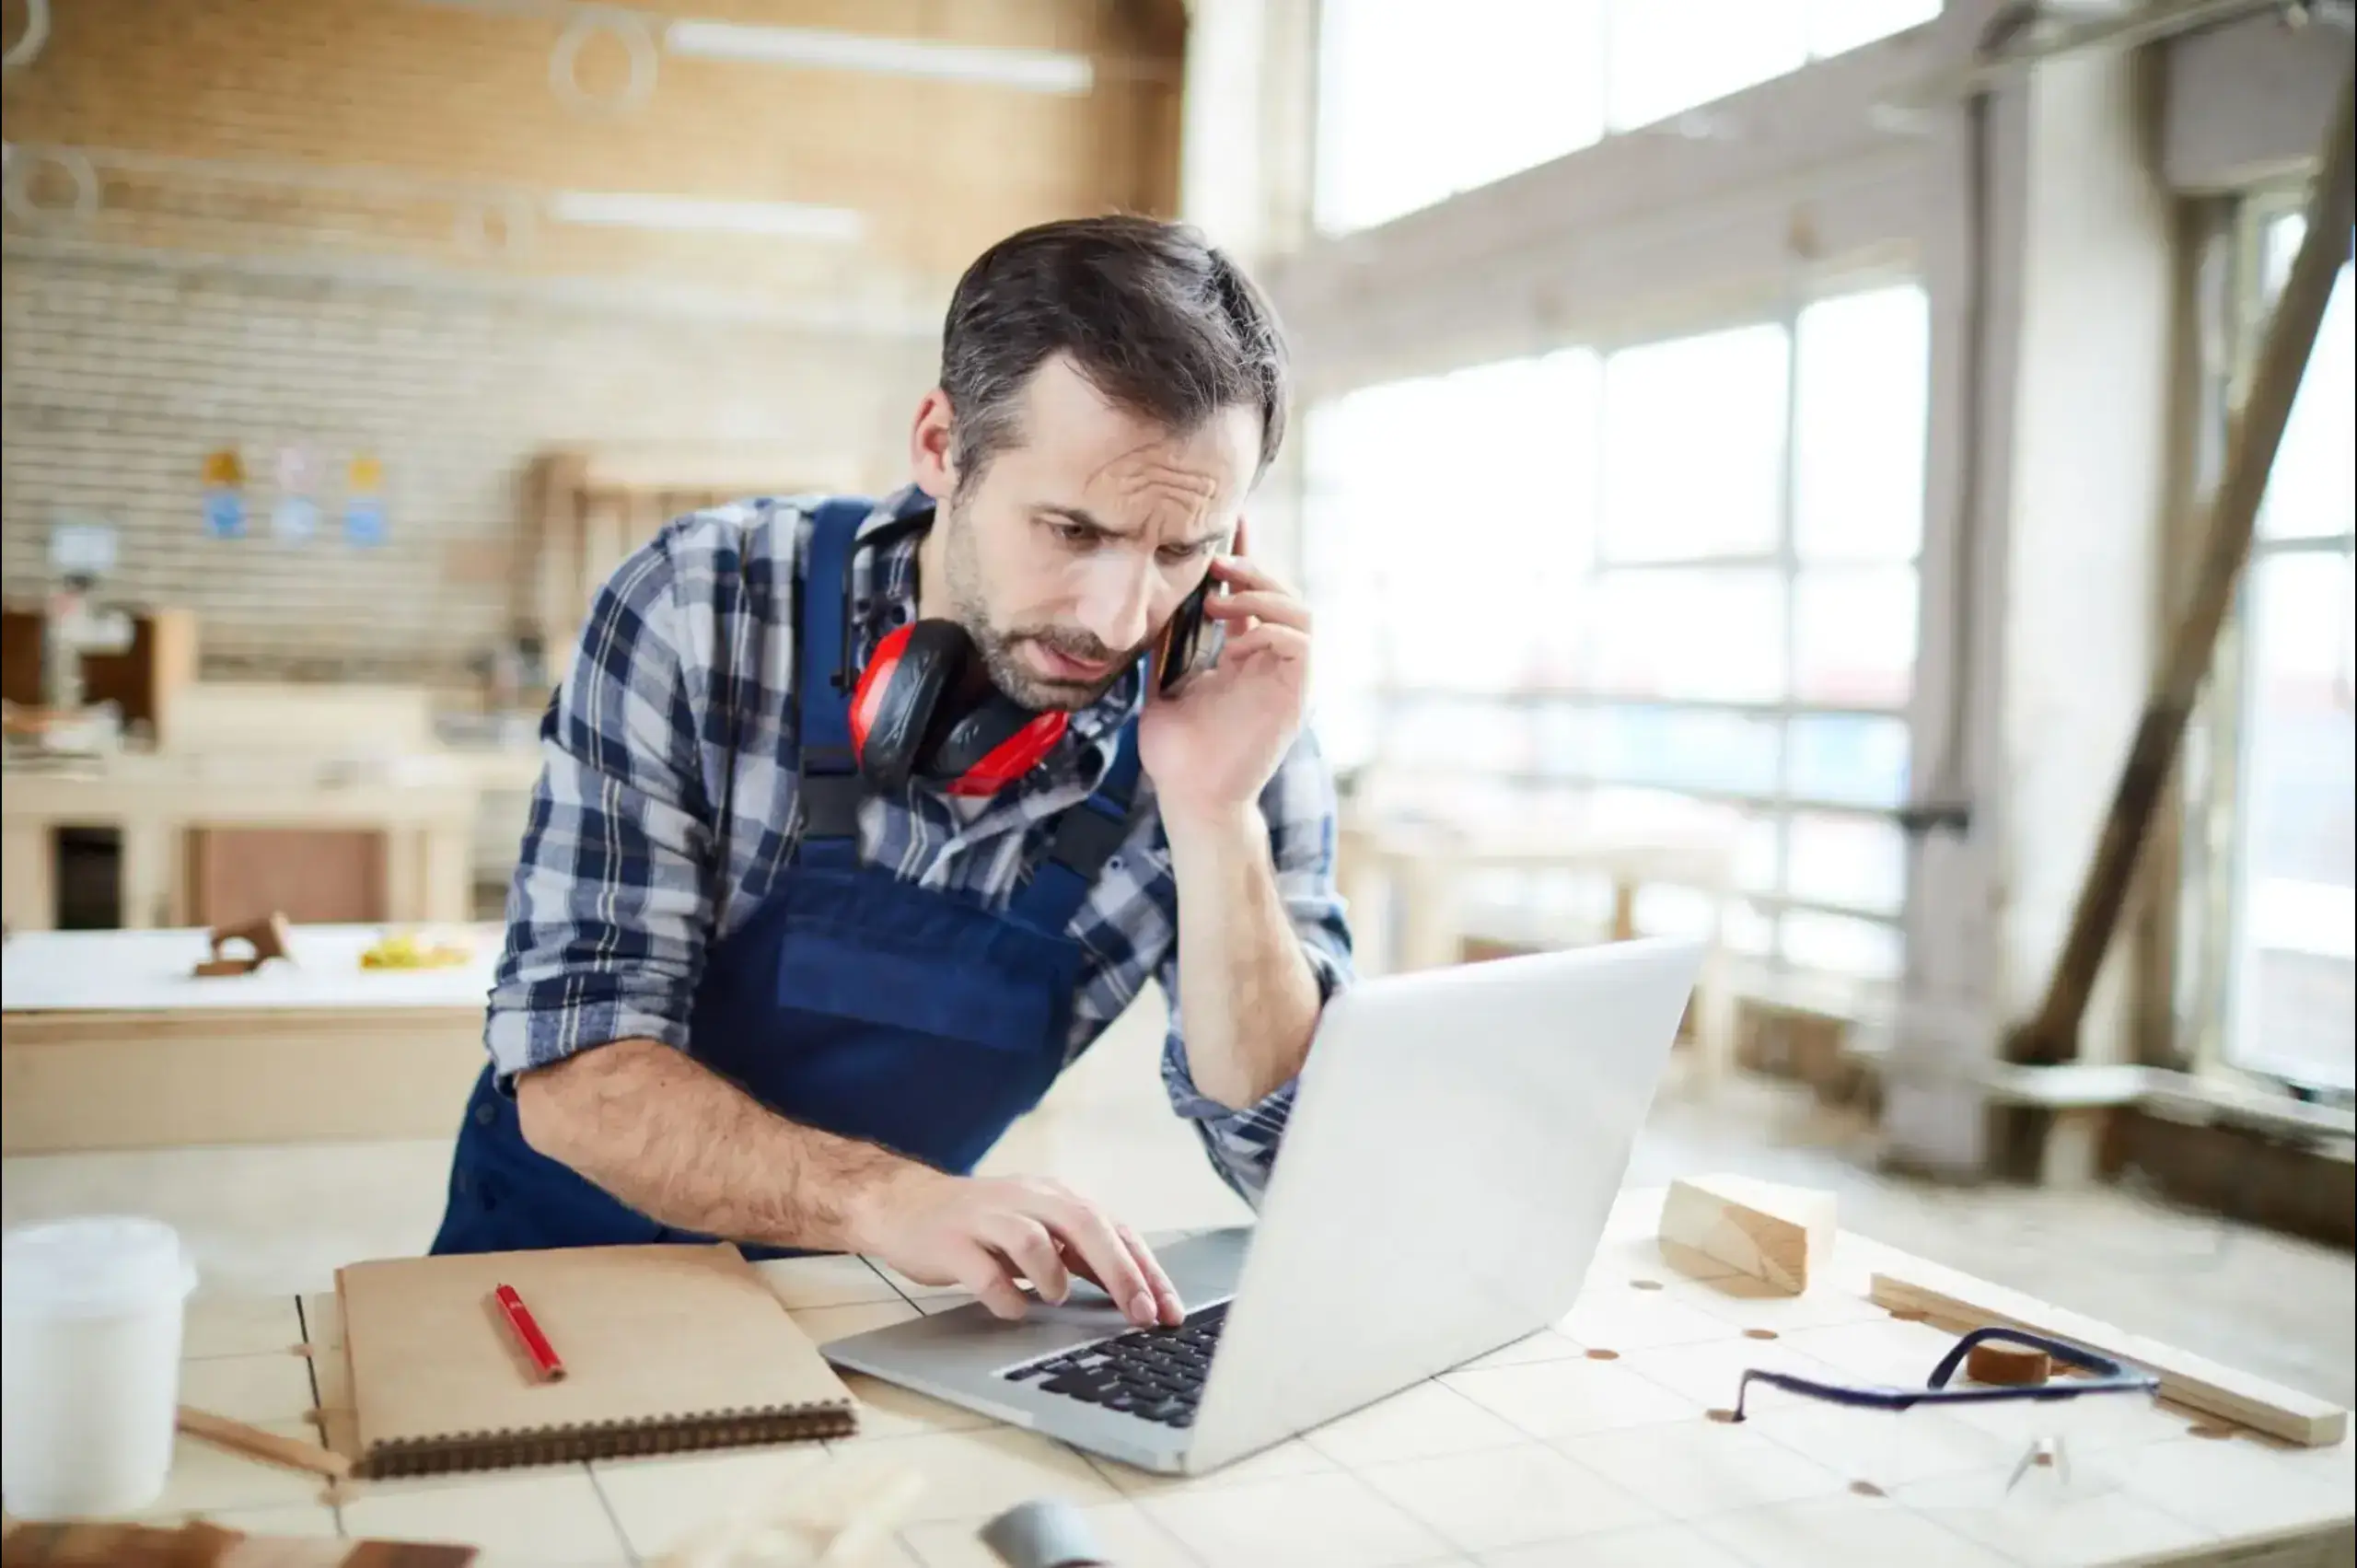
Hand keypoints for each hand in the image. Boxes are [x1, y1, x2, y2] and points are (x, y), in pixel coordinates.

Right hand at [850, 1169, 1185, 1327]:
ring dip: (1054, 1276)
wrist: (904, 1205)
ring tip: (1058, 1299)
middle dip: (1120, 1273)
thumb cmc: (981, 1225)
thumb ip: (1079, 1255)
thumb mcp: (1037, 1229)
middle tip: (1141, 1314)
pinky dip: (1005, 1296)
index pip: (1113, 1228)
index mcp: (1054, 1197)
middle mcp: (1026, 1200)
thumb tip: (1134, 1291)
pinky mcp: (951, 1241)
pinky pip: (983, 1270)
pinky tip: (1013, 1310)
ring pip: (1033, 1238)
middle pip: (1085, 1226)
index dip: (1145, 1269)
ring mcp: (987, 1218)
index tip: (1169, 1310)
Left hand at [1139, 519, 1310, 827]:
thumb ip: (1166, 646)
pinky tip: (1237, 636)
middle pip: (1281, 594)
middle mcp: (1269, 661)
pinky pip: (1301, 643)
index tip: (1229, 524)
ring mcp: (1286, 678)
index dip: (1243, 558)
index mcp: (1243, 655)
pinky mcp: (1295, 696)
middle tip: (1214, 560)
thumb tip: (1147, 606)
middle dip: (1252, 569)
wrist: (1191, 797)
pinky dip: (1271, 629)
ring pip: (1299, 612)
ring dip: (1262, 594)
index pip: (1250, 595)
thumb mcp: (1163, 683)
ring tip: (1219, 596)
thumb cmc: (1178, 751)